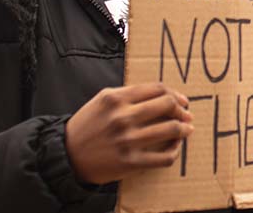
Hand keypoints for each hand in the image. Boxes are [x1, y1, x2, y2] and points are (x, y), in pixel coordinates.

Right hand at [65, 83, 193, 184]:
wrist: (66, 155)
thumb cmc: (88, 126)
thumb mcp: (103, 101)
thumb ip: (130, 95)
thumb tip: (164, 95)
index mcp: (116, 99)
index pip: (158, 89)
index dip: (175, 94)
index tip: (182, 101)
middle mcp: (122, 117)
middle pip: (168, 105)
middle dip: (182, 110)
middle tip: (186, 115)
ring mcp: (127, 140)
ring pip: (171, 129)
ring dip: (184, 129)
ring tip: (186, 129)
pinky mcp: (130, 162)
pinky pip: (164, 156)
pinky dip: (175, 151)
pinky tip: (174, 147)